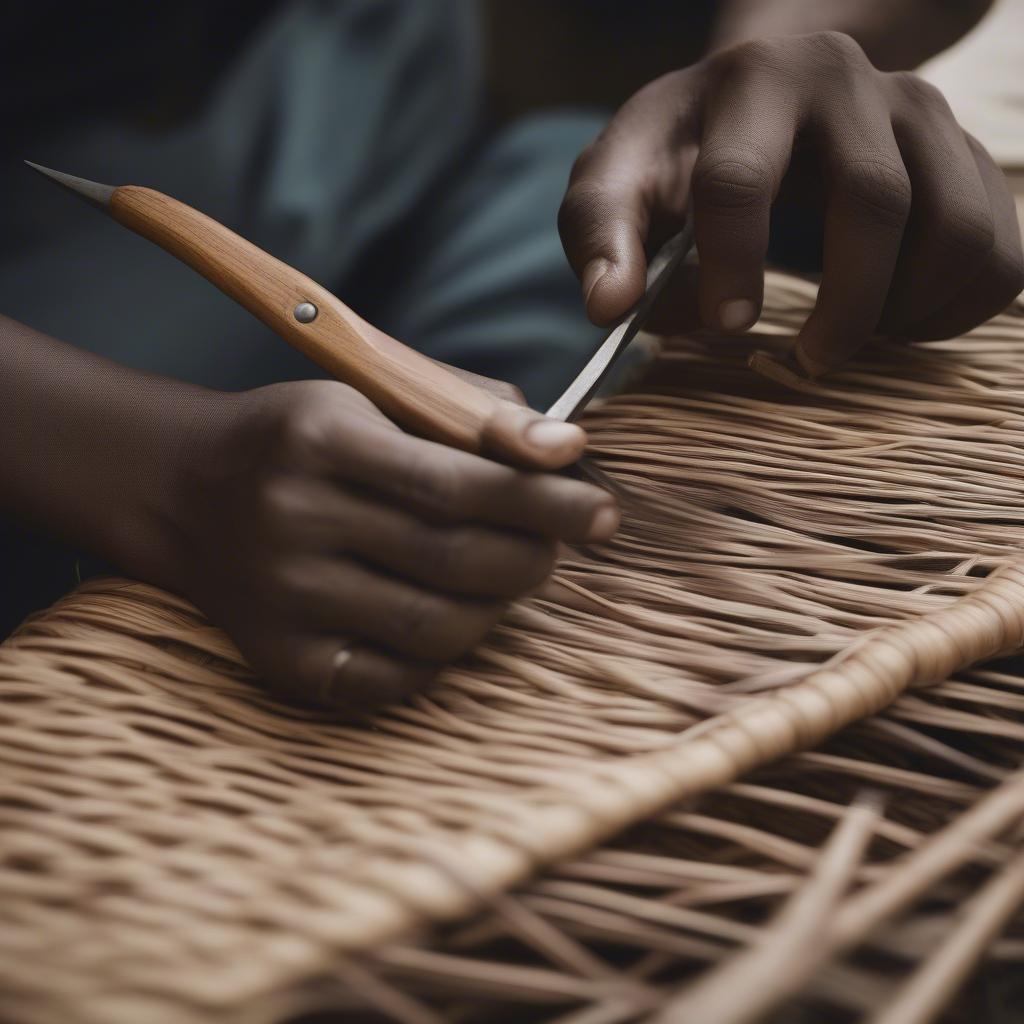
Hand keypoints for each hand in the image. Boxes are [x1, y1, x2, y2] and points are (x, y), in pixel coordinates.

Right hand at [167, 379, 617, 712]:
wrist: (186, 490)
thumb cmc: (301, 438)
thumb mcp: (371, 396)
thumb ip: (468, 413)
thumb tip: (565, 450)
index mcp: (323, 442)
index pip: (459, 484)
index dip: (546, 502)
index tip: (603, 511)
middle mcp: (295, 521)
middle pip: (456, 561)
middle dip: (535, 558)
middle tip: (555, 547)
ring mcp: (284, 599)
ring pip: (437, 630)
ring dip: (498, 609)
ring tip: (504, 579)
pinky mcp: (281, 658)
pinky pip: (393, 681)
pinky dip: (444, 658)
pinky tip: (450, 618)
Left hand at [558, 31, 1023, 373]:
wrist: (757, 103)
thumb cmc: (676, 158)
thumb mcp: (617, 183)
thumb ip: (602, 237)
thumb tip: (609, 308)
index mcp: (749, 83)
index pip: (740, 179)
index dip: (732, 265)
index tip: (726, 329)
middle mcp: (847, 80)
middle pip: (875, 201)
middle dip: (843, 305)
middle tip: (808, 362)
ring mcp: (919, 111)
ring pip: (959, 226)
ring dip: (909, 310)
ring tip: (852, 339)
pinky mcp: (963, 153)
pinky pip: (1001, 247)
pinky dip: (958, 308)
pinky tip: (898, 322)